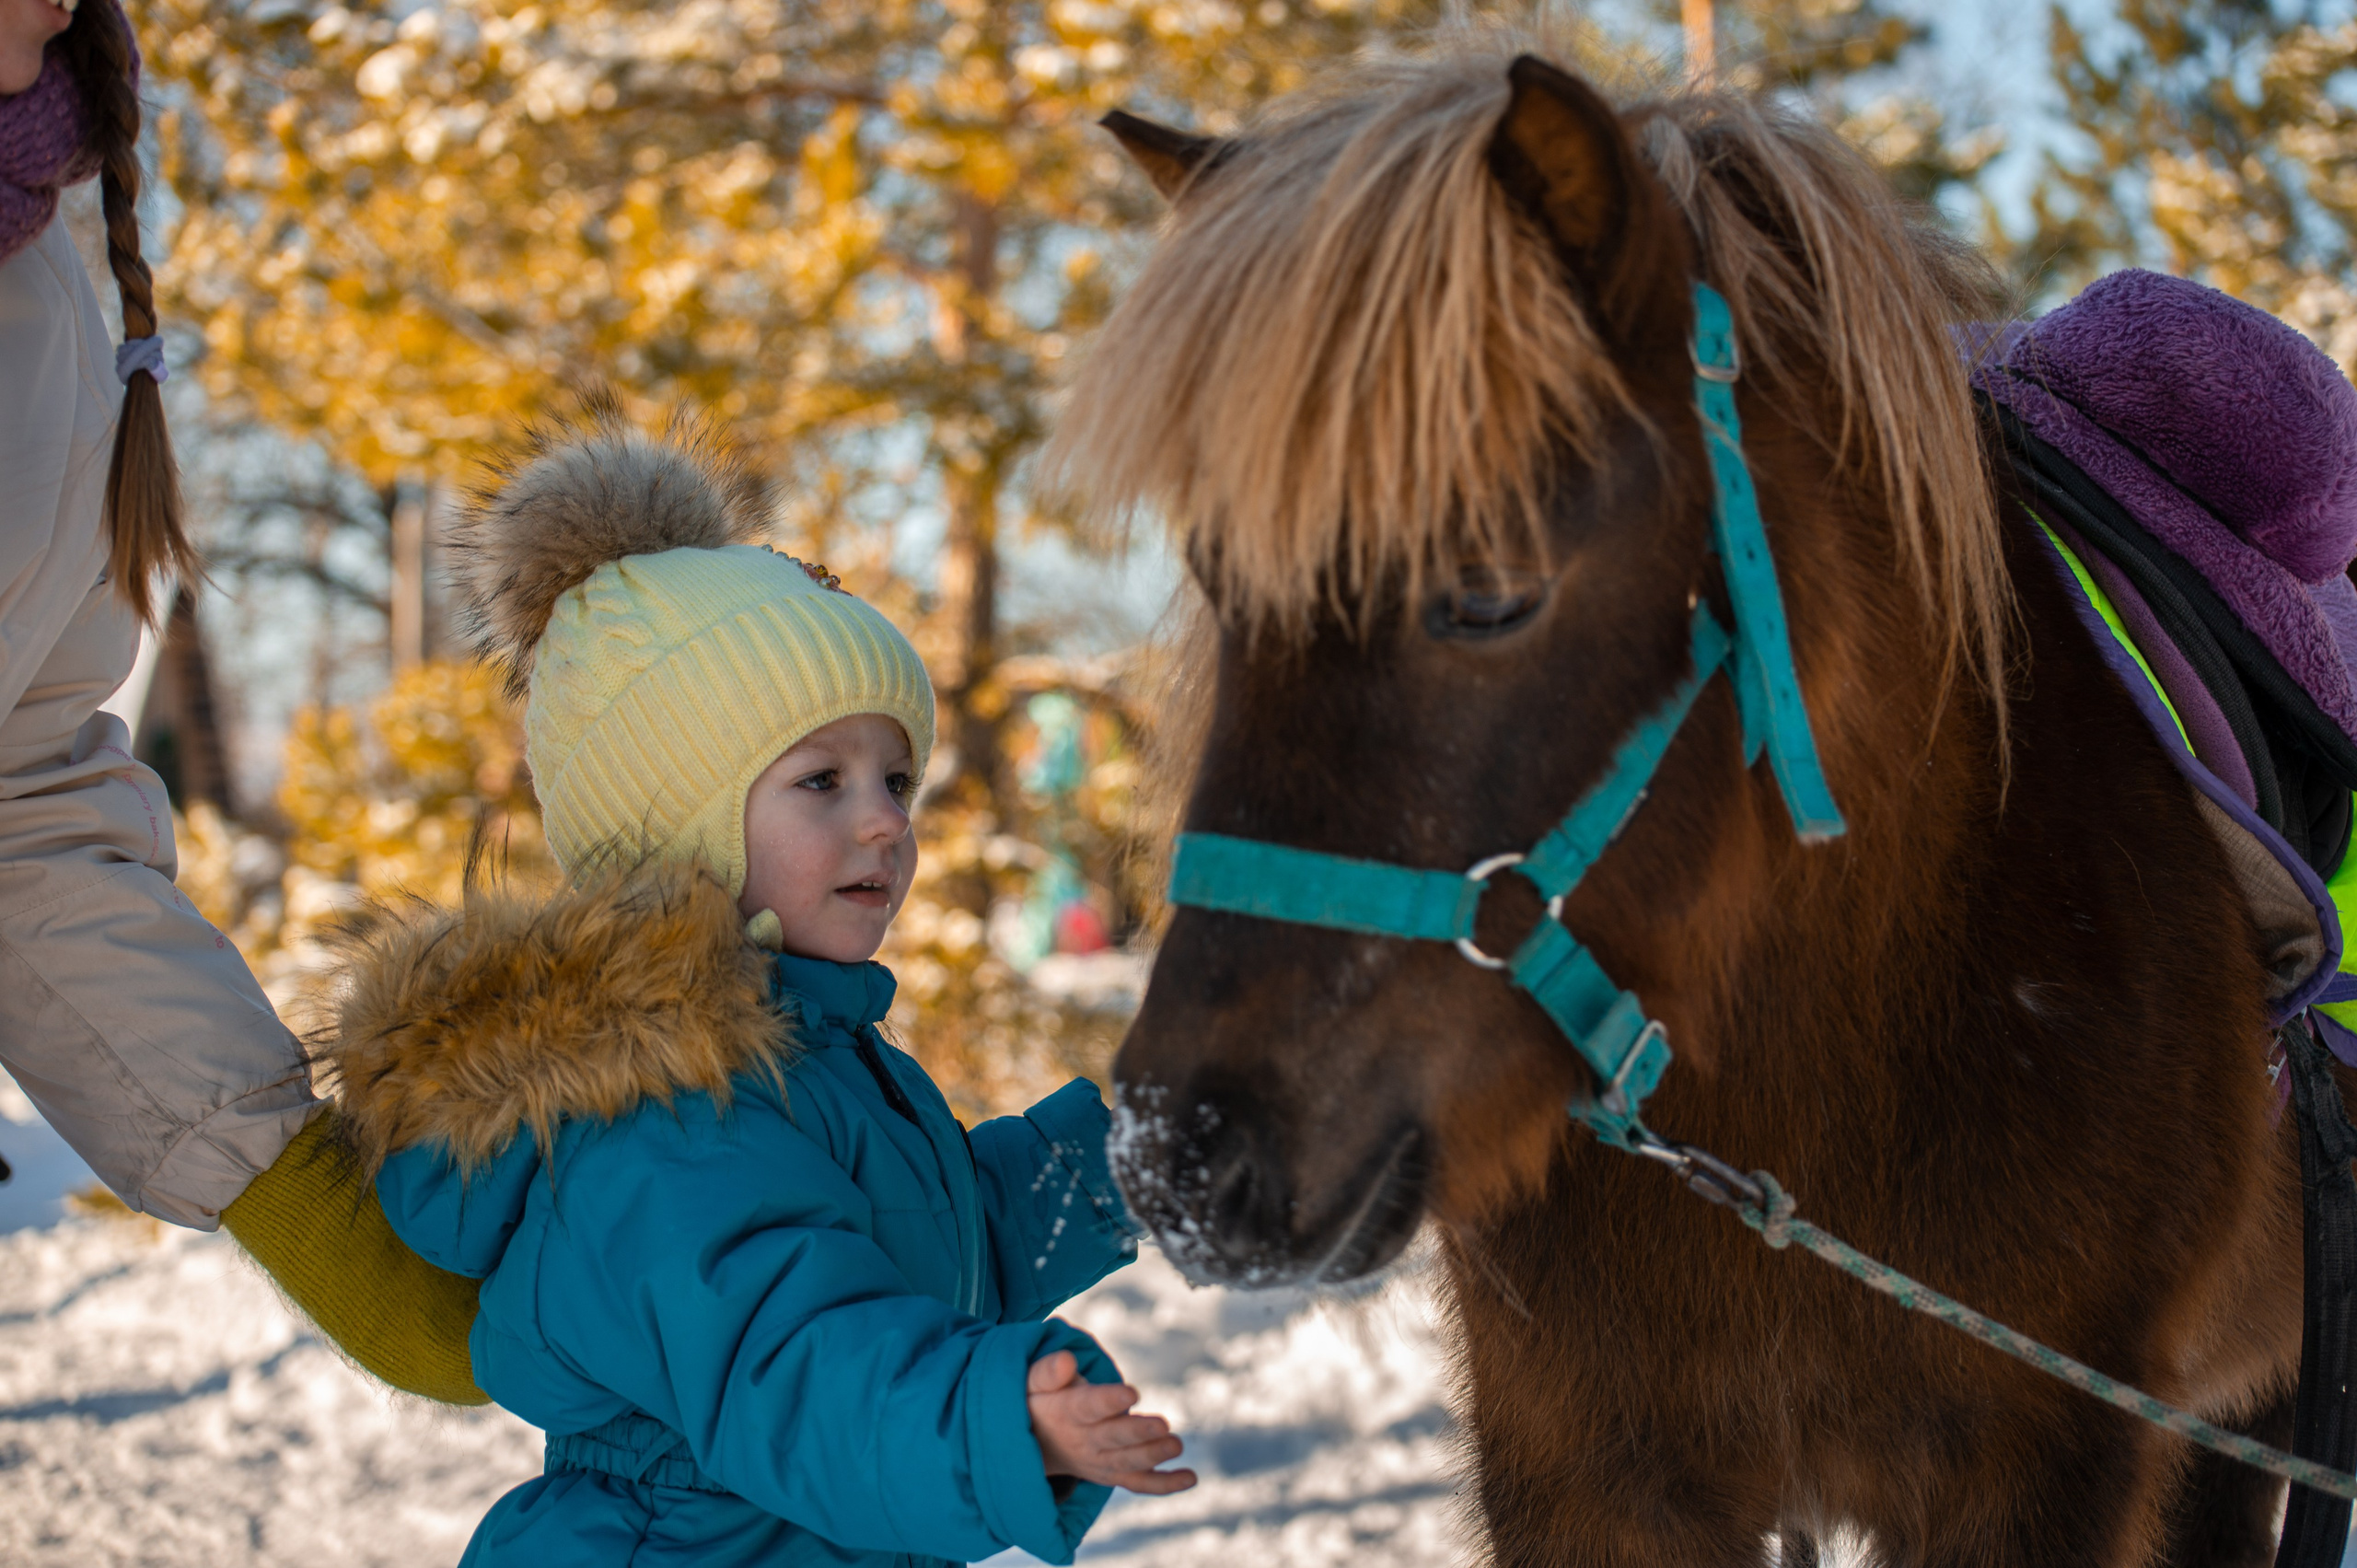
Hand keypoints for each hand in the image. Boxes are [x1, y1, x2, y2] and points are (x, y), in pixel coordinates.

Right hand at [1026, 1350, 1196, 1495]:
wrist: (1034, 1443)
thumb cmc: (1040, 1399)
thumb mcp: (1033, 1380)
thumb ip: (1049, 1370)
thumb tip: (1067, 1360)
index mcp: (1065, 1413)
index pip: (1087, 1408)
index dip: (1109, 1401)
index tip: (1131, 1393)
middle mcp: (1084, 1441)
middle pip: (1112, 1438)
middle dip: (1138, 1433)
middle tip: (1163, 1425)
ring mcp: (1100, 1462)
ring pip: (1128, 1463)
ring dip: (1153, 1456)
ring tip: (1177, 1445)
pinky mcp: (1113, 1474)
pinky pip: (1138, 1482)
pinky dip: (1164, 1484)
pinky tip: (1190, 1478)